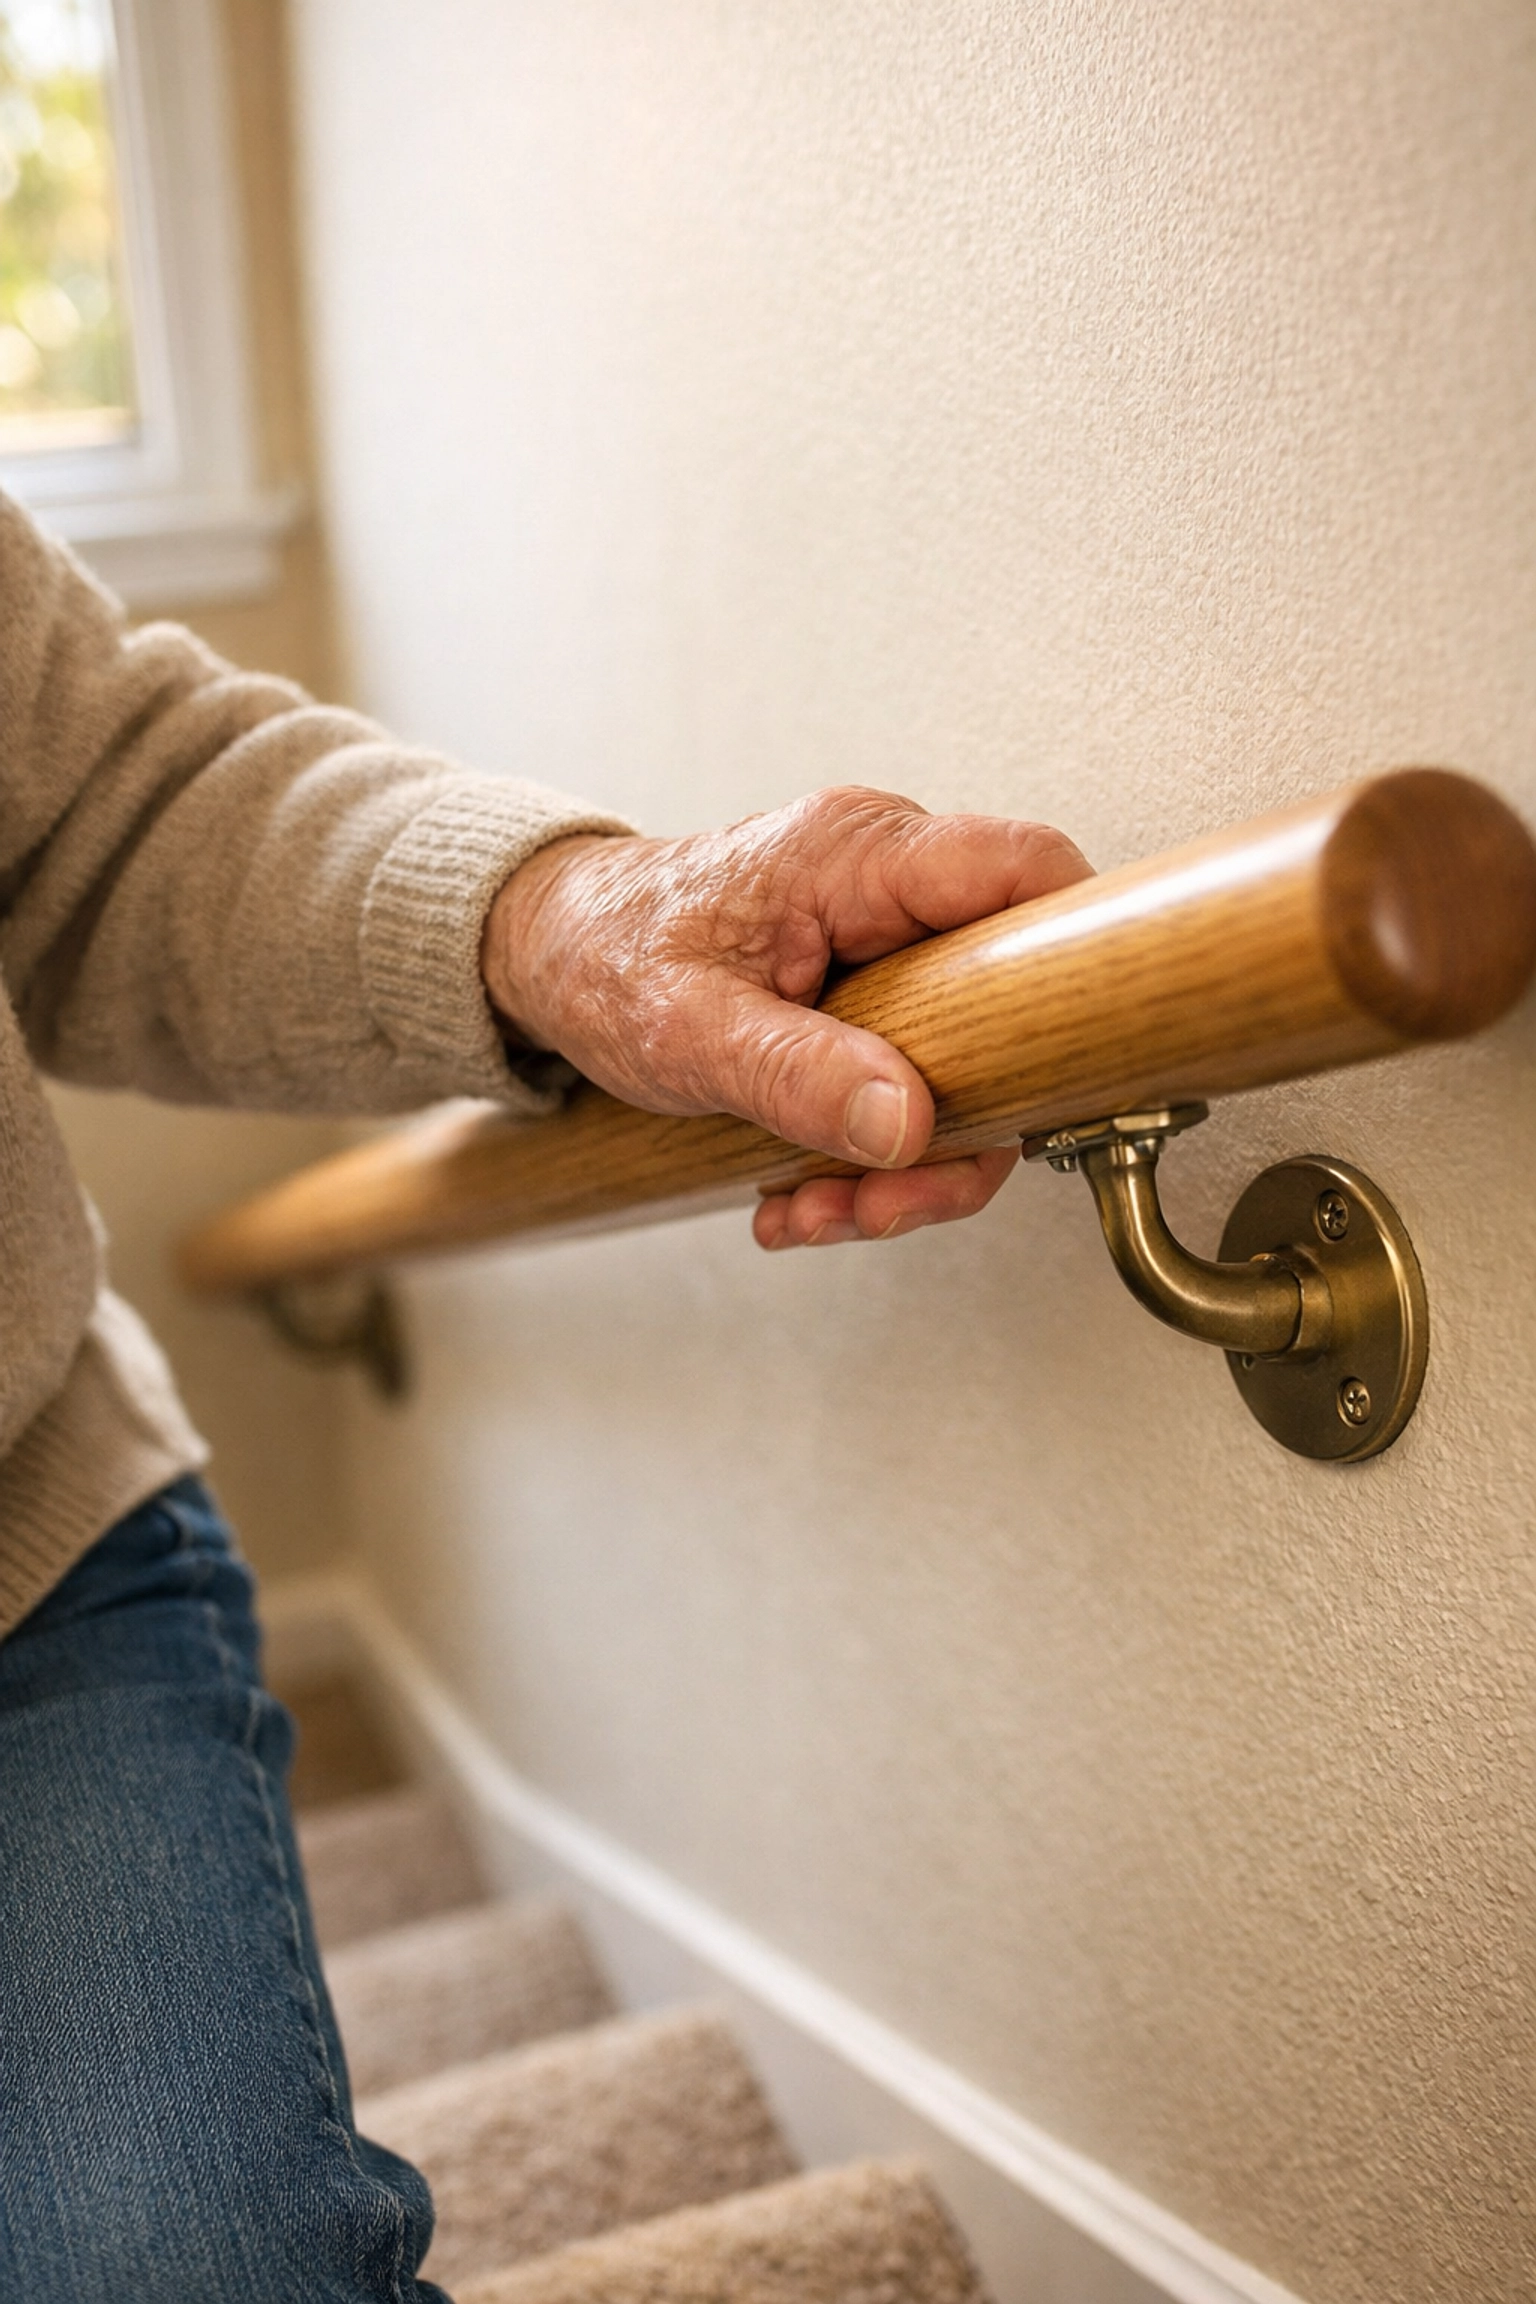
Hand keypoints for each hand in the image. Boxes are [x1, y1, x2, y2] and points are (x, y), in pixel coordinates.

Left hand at [481, 787, 1089, 1248]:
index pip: (1023, 870)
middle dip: (956, 1134)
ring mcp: (884, 944)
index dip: (1072, 955)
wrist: (546, 958)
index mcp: (858, 855)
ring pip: (964, 1067)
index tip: (1061, 1069)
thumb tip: (908, 1123)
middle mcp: (887, 888)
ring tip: (820, 1213)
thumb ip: (797, 1074)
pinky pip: (911, 1083)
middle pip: (1008, 1005)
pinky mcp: (871, 997)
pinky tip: (803, 1196)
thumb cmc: (601, 955)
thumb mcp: (685, 1028)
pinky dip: (866, 1157)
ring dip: (904, 1167)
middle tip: (886, 1201)